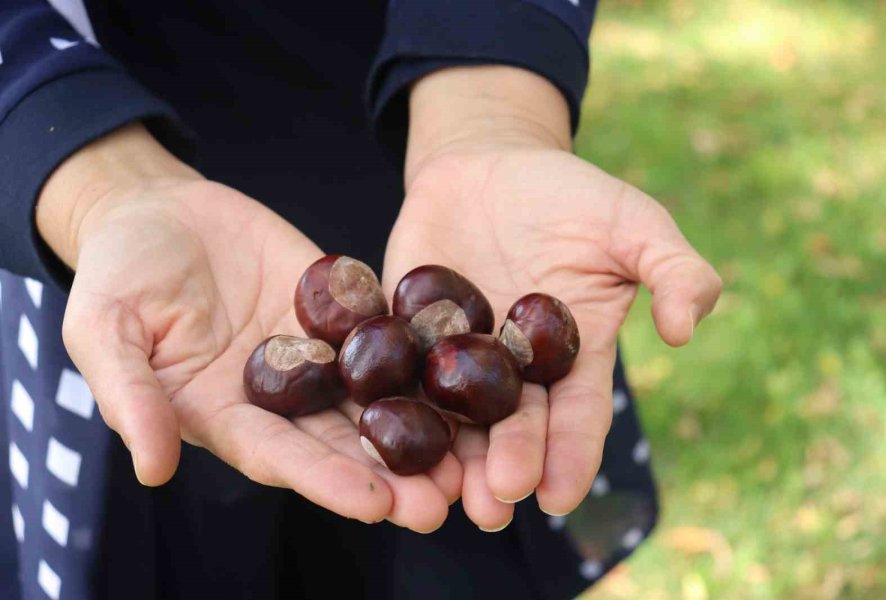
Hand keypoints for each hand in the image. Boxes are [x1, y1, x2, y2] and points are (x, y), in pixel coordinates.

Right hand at [37, 124, 460, 531]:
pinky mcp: (340, 309)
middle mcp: (281, 397)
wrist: (158, 210)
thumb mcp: (104, 331)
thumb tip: (153, 470)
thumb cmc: (118, 274)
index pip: (280, 458)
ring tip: (470, 457)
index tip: (376, 505)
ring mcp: (316, 353)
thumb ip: (131, 397)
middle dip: (391, 473)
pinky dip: (422, 352)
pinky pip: (384, 332)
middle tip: (445, 500)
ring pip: (374, 397)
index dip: (326, 481)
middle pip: (341, 442)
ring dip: (419, 428)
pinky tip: (466, 368)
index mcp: (226, 414)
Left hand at [383, 67, 721, 529]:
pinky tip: (381, 437)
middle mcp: (513, 368)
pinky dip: (392, 402)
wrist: (490, 163)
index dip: (571, 454)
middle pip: (512, 427)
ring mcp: (456, 354)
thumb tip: (685, 330)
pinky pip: (396, 369)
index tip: (560, 497)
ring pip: (454, 416)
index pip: (577, 413)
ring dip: (451, 458)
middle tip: (495, 504)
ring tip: (445, 498)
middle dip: (506, 465)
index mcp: (572, 355)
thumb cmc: (569, 196)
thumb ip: (673, 269)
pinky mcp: (404, 330)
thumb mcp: (633, 222)